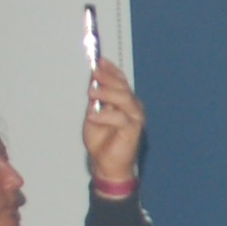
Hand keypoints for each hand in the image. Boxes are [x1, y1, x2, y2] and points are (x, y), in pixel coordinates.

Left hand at [82, 59, 146, 184]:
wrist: (106, 164)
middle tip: (94, 73)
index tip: (99, 61)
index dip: (111, 69)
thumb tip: (93, 77)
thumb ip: (96, 97)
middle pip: (123, 86)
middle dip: (108, 78)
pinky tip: (91, 116)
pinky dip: (104, 115)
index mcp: (125, 101)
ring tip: (91, 94)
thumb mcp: (94, 113)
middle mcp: (133, 107)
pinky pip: (120, 117)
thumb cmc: (101, 141)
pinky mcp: (133, 130)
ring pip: (124, 98)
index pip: (121, 80)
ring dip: (106, 93)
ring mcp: (135, 117)